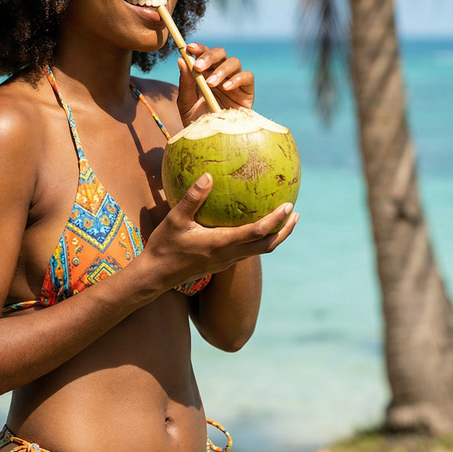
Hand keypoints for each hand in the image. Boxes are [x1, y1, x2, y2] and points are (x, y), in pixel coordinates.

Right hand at [145, 173, 296, 289]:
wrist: (156, 275)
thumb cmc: (165, 246)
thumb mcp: (175, 220)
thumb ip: (192, 198)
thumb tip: (208, 175)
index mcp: (221, 244)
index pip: (257, 232)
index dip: (275, 220)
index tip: (288, 205)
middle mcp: (229, 255)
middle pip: (267, 246)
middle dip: (284, 231)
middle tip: (295, 214)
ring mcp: (226, 261)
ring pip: (260, 251)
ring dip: (275, 237)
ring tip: (284, 221)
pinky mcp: (221, 263)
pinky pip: (248, 252)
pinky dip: (260, 240)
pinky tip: (255, 227)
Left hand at [177, 43, 254, 124]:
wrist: (212, 142)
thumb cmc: (198, 122)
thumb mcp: (186, 104)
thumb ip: (185, 83)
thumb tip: (180, 59)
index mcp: (205, 74)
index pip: (204, 54)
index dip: (199, 48)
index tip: (189, 48)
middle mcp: (221, 75)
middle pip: (220, 53)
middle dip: (209, 56)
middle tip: (199, 67)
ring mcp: (234, 82)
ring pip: (234, 62)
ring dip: (221, 69)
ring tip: (210, 84)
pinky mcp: (247, 92)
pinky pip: (248, 76)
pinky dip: (237, 79)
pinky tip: (226, 88)